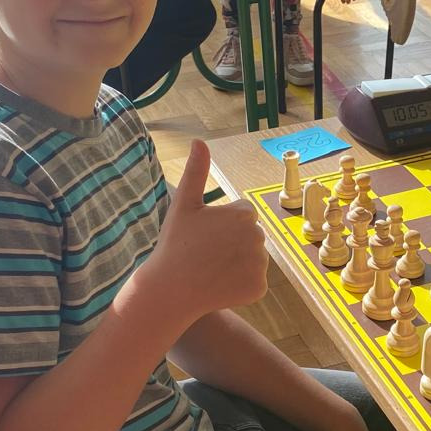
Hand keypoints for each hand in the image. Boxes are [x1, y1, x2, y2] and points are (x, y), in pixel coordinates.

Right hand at [149, 140, 268, 314]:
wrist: (170, 289)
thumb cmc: (175, 244)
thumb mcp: (183, 204)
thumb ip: (196, 171)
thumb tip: (199, 141)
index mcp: (244, 214)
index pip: (244, 215)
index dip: (223, 225)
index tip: (205, 235)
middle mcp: (258, 237)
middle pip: (251, 237)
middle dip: (234, 243)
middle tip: (206, 254)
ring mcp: (260, 264)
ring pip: (254, 259)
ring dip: (238, 264)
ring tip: (212, 270)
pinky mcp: (259, 287)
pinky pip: (255, 282)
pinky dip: (241, 285)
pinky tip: (220, 285)